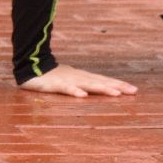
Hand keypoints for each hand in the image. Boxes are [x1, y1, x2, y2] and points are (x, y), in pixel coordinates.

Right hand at [18, 64, 137, 98]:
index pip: (103, 80)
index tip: (134, 90)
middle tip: (133, 91)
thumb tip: (92, 91)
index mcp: (81, 77)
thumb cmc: (48, 76)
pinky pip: (65, 88)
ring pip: (86, 84)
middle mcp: (77, 77)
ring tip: (115, 93)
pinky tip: (82, 96)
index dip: (118, 84)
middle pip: (100, 82)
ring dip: (101, 88)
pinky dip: (74, 91)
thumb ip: (80, 85)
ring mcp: (67, 80)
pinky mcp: (54, 84)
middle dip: (117, 86)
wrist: (28, 66)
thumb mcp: (67, 80)